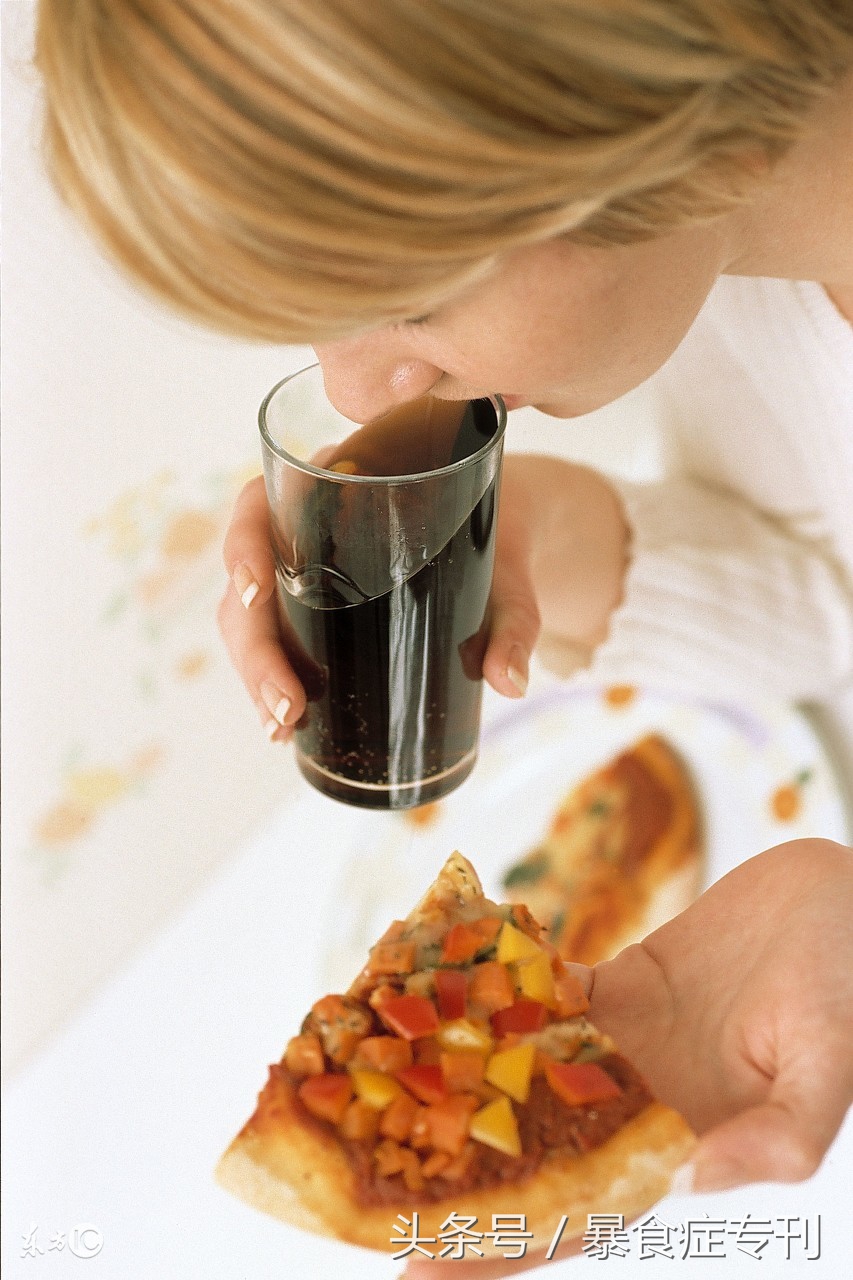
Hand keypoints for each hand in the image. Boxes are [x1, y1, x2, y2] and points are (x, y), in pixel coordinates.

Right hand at [218, 457, 627, 738]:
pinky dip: (271, 681)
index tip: (255, 592)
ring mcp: (303, 570)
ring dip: (256, 673)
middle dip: (256, 648)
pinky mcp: (313, 607)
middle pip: (249, 578)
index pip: (261, 503)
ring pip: (249, 617)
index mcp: (337, 485)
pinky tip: (282, 725)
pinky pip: (275, 639)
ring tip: (282, 724)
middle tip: (286, 706)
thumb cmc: (496, 536)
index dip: (244, 545)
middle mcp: (304, 525)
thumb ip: (514, 618)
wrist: (503, 537)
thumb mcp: (505, 568)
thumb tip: (511, 682)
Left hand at [404, 838, 852, 1277]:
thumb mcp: (831, 1067)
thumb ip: (781, 1137)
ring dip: (460, 1084)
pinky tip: (442, 991)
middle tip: (362, 1184)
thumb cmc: (846, 980)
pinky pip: (546, 997)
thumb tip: (701, 1182)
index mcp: (685, 1143)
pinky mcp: (620, 987)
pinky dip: (496, 996)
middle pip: (531, 1155)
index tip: (420, 1264)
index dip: (505, 1245)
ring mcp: (624, 1046)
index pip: (582, 1213)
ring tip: (378, 1093)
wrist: (837, 899)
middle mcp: (639, 1105)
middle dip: (453, 1174)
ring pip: (526, 1075)